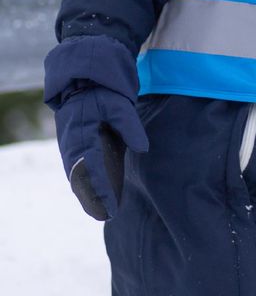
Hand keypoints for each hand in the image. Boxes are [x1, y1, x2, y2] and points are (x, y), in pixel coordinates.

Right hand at [54, 86, 148, 220]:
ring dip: (87, 194)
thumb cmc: (104, 93)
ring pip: (77, 176)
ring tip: (101, 213)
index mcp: (82, 136)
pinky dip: (84, 184)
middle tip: (106, 217)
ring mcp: (71, 146)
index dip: (102, 190)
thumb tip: (142, 148)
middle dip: (92, 199)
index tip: (111, 208)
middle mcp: (73, 145)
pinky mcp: (74, 145)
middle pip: (81, 179)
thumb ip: (130, 125)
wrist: (84, 81)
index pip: (93, 170)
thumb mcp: (119, 104)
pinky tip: (94, 195)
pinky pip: (77, 169)